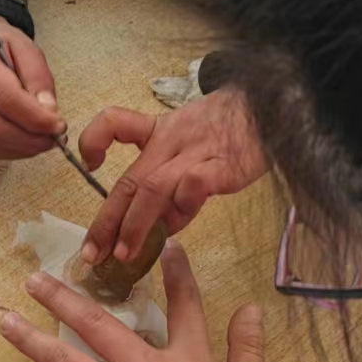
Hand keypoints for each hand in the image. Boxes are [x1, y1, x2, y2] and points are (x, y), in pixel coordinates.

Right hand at [0, 16, 64, 158]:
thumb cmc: (1, 45)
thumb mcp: (26, 48)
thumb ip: (38, 78)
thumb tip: (49, 112)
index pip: (7, 99)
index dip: (36, 118)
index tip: (59, 125)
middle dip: (32, 139)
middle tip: (56, 138)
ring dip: (24, 149)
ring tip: (46, 141)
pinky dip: (13, 152)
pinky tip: (29, 143)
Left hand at [0, 239, 264, 361]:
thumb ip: (248, 351)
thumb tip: (252, 307)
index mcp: (187, 360)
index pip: (186, 308)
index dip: (180, 276)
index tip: (169, 249)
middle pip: (100, 324)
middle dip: (66, 298)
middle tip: (34, 280)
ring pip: (67, 359)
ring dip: (34, 339)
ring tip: (6, 320)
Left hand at [77, 88, 266, 266]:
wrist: (272, 106)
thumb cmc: (229, 127)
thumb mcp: (192, 138)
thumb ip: (173, 180)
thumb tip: (159, 226)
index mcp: (160, 130)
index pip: (116, 122)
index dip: (94, 139)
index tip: (90, 164)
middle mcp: (171, 141)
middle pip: (130, 179)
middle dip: (107, 220)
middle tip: (92, 252)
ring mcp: (195, 154)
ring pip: (153, 188)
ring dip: (134, 225)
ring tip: (123, 255)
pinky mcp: (224, 167)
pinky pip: (193, 186)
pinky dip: (181, 209)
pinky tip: (175, 227)